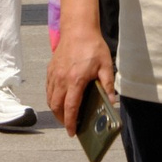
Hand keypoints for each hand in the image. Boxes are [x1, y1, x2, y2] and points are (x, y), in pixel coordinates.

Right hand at [45, 21, 115, 135]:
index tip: (72, 132)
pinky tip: (60, 99)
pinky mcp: (51, 69)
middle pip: (57, 107)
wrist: (78, 28)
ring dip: (56, 110)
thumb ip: (108, 85)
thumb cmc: (92, 46)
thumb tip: (112, 102)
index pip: (70, 108)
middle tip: (70, 125)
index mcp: (76, 80)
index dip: (71, 122)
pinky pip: (48, 89)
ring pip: (50, 99)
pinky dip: (52, 98)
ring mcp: (54, 74)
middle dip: (62, 119)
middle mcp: (62, 79)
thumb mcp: (105, 65)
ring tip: (65, 115)